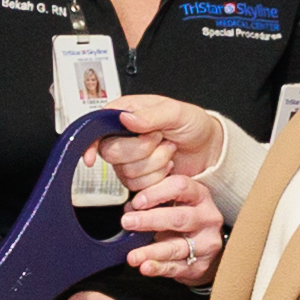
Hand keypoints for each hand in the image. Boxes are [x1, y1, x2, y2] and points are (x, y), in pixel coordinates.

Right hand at [95, 92, 228, 189]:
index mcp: (127, 113)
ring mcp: (130, 159)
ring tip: (168, 149)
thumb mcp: (177, 112)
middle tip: (159, 139)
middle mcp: (123, 136)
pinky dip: (157, 179)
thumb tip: (126, 117)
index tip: (91, 157)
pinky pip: (138, 187)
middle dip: (141, 150)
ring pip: (126, 172)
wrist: (208, 150)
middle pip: (111, 153)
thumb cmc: (193, 125)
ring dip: (154, 164)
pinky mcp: (139, 178)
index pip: (97, 126)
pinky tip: (167, 165)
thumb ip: (151, 114)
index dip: (90, 142)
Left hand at [121, 172, 225, 283]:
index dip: (157, 193)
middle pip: (179, 218)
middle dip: (150, 220)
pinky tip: (146, 267)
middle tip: (127, 222)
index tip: (136, 202)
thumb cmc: (183, 218)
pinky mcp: (200, 265)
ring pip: (177, 247)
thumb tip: (130, 210)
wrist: (204, 245)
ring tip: (133, 256)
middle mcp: (207, 218)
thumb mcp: (172, 202)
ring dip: (152, 251)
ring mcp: (206, 243)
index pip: (180, 187)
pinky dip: (159, 268)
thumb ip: (152, 202)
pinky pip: (177, 268)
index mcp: (199, 195)